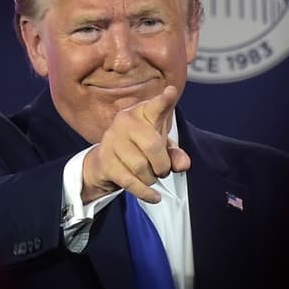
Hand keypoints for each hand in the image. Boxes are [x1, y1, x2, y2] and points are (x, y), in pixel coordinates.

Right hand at [81, 86, 190, 203]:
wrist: (105, 162)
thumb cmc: (138, 148)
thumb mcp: (161, 147)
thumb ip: (175, 154)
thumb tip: (183, 164)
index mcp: (142, 113)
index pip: (155, 106)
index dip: (164, 100)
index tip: (171, 92)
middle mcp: (125, 122)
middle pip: (152, 145)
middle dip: (162, 164)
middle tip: (163, 170)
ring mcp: (112, 141)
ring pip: (141, 167)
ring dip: (152, 178)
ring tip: (151, 176)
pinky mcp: (105, 161)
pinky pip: (130, 181)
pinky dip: (145, 192)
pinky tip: (154, 196)